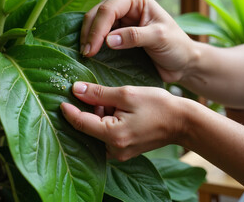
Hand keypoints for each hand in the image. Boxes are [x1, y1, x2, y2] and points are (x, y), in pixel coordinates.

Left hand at [60, 82, 186, 160]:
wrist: (182, 122)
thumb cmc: (159, 106)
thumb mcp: (127, 94)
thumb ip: (99, 93)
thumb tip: (76, 89)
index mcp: (113, 135)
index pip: (81, 123)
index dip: (69, 111)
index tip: (61, 99)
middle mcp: (114, 150)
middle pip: (87, 130)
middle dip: (85, 112)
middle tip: (89, 94)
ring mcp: (120, 154)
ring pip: (96, 134)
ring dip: (97, 117)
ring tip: (109, 101)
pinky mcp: (124, 152)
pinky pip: (106, 138)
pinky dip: (105, 124)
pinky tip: (115, 110)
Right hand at [80, 0, 196, 81]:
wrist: (182, 62)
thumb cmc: (176, 46)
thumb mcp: (159, 38)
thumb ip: (135, 36)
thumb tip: (108, 40)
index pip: (109, 9)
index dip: (97, 29)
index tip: (92, 50)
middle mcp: (124, 3)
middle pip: (97, 14)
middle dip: (89, 33)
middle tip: (85, 54)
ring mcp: (119, 18)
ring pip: (93, 23)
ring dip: (87, 38)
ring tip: (85, 55)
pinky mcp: (116, 32)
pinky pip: (98, 35)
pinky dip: (91, 43)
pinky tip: (89, 54)